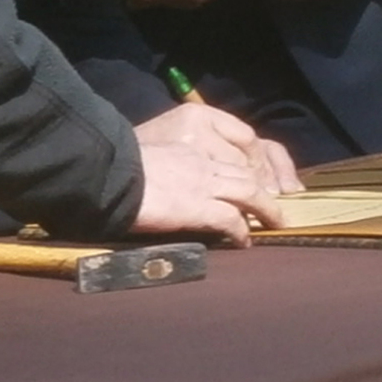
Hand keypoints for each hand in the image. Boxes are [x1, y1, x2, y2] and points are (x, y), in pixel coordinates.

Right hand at [128, 102, 299, 245]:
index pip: (233, 145)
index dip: (250, 163)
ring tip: (275, 222)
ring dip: (266, 209)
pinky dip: (242, 231)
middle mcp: (200, 157)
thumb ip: (168, 161)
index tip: (256, 176)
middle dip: (266, 187)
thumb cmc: (119, 164)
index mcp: (188, 138)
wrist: (106, 174)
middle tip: (275, 204)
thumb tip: (172, 179)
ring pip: (249, 191)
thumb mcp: (150, 153)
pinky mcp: (198, 206)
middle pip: (246, 170)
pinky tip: (244, 242)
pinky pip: (232, 219)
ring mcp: (202, 181)